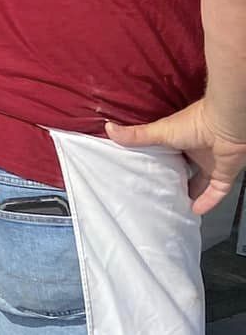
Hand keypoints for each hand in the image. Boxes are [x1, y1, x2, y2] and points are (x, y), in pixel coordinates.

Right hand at [108, 98, 245, 215]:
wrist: (227, 126)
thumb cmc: (194, 123)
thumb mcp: (159, 132)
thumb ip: (136, 135)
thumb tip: (108, 128)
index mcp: (180, 139)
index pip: (168, 153)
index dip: (158, 162)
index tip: (144, 173)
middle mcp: (196, 151)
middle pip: (184, 169)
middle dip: (174, 180)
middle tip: (159, 193)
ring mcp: (211, 163)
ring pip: (200, 182)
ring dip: (190, 193)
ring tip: (175, 206)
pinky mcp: (224, 174)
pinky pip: (216, 191)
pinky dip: (208, 202)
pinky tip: (195, 211)